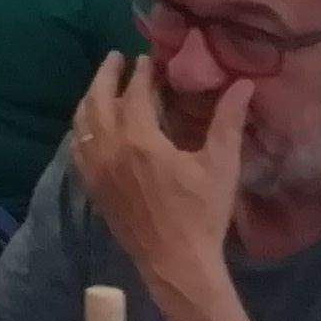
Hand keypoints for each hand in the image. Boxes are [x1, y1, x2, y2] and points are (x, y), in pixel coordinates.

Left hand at [68, 52, 241, 293]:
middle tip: (115, 58)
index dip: (140, 73)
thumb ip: (228, 121)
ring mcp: (96, 170)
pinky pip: (77, 149)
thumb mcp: (221, 166)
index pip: (133, 93)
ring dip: (91, 98)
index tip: (147, 58)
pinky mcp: (92, 188)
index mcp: (140, 140)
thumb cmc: (201, 214)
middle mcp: (110, 150)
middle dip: (106, 75)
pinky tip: (90, 126)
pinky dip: (82, 129)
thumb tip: (243, 83)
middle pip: (97, 100)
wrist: (175, 262)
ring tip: (101, 85)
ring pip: (82, 123)